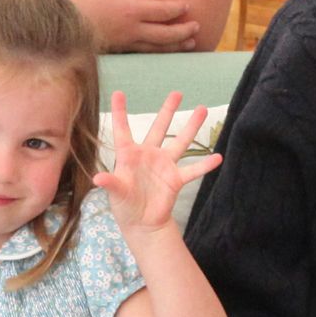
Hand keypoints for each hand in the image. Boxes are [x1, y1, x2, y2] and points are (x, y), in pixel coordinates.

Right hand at [67, 0, 201, 52]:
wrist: (60, 28)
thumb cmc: (80, 2)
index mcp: (130, 10)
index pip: (162, 11)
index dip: (177, 9)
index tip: (187, 6)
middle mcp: (132, 30)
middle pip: (166, 34)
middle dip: (184, 31)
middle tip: (197, 27)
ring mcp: (126, 44)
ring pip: (158, 47)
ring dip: (176, 46)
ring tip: (190, 43)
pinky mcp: (120, 52)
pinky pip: (145, 53)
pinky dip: (160, 52)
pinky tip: (166, 50)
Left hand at [90, 90, 222, 233]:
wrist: (142, 224)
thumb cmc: (124, 206)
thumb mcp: (116, 194)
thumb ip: (110, 183)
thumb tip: (97, 178)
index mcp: (129, 155)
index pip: (123, 130)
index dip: (120, 112)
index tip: (118, 93)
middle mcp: (148, 155)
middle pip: (159, 128)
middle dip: (168, 110)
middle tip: (177, 93)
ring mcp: (164, 165)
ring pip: (180, 142)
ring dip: (191, 127)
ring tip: (202, 109)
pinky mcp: (176, 179)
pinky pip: (193, 170)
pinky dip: (205, 165)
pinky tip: (218, 157)